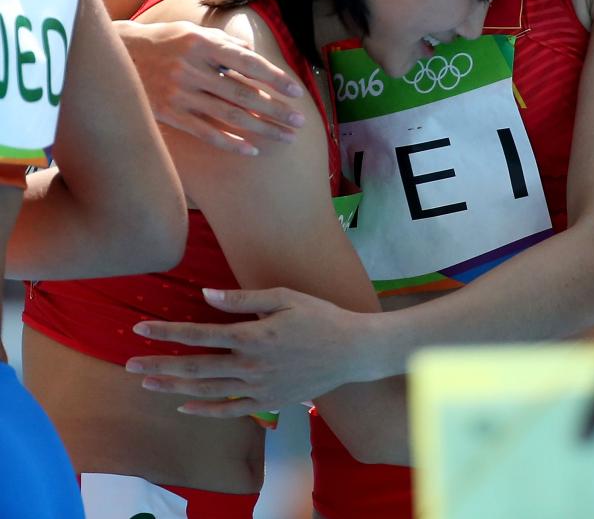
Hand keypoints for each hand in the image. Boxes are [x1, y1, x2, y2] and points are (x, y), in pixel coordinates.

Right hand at [116, 20, 305, 153]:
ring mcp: (180, 93)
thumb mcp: (194, 32)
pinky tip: (251, 150)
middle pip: (243, 94)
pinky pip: (205, 132)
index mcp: (202, 44)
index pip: (247, 63)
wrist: (118, 55)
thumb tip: (254, 55)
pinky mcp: (169, 114)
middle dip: (275, 110)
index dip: (274, 78)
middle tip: (299, 122)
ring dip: (261, 128)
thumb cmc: (165, 42)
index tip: (296, 92)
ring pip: (229, 116)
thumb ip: (225, 44)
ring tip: (284, 137)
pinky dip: (230, 142)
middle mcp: (192, 69)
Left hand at [125, 287, 370, 414]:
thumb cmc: (320, 316)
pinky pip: (229, 411)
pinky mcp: (268, 401)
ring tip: (148, 383)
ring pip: (206, 391)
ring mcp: (258, 388)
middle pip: (194, 368)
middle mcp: (250, 365)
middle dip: (159, 365)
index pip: (199, 334)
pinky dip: (204, 410)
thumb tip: (206, 295)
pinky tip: (184, 405)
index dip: (167, 332)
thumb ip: (242, 299)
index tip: (140, 329)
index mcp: (252, 335)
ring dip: (174, 388)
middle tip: (130, 364)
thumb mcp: (284, 297)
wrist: (352, 351)